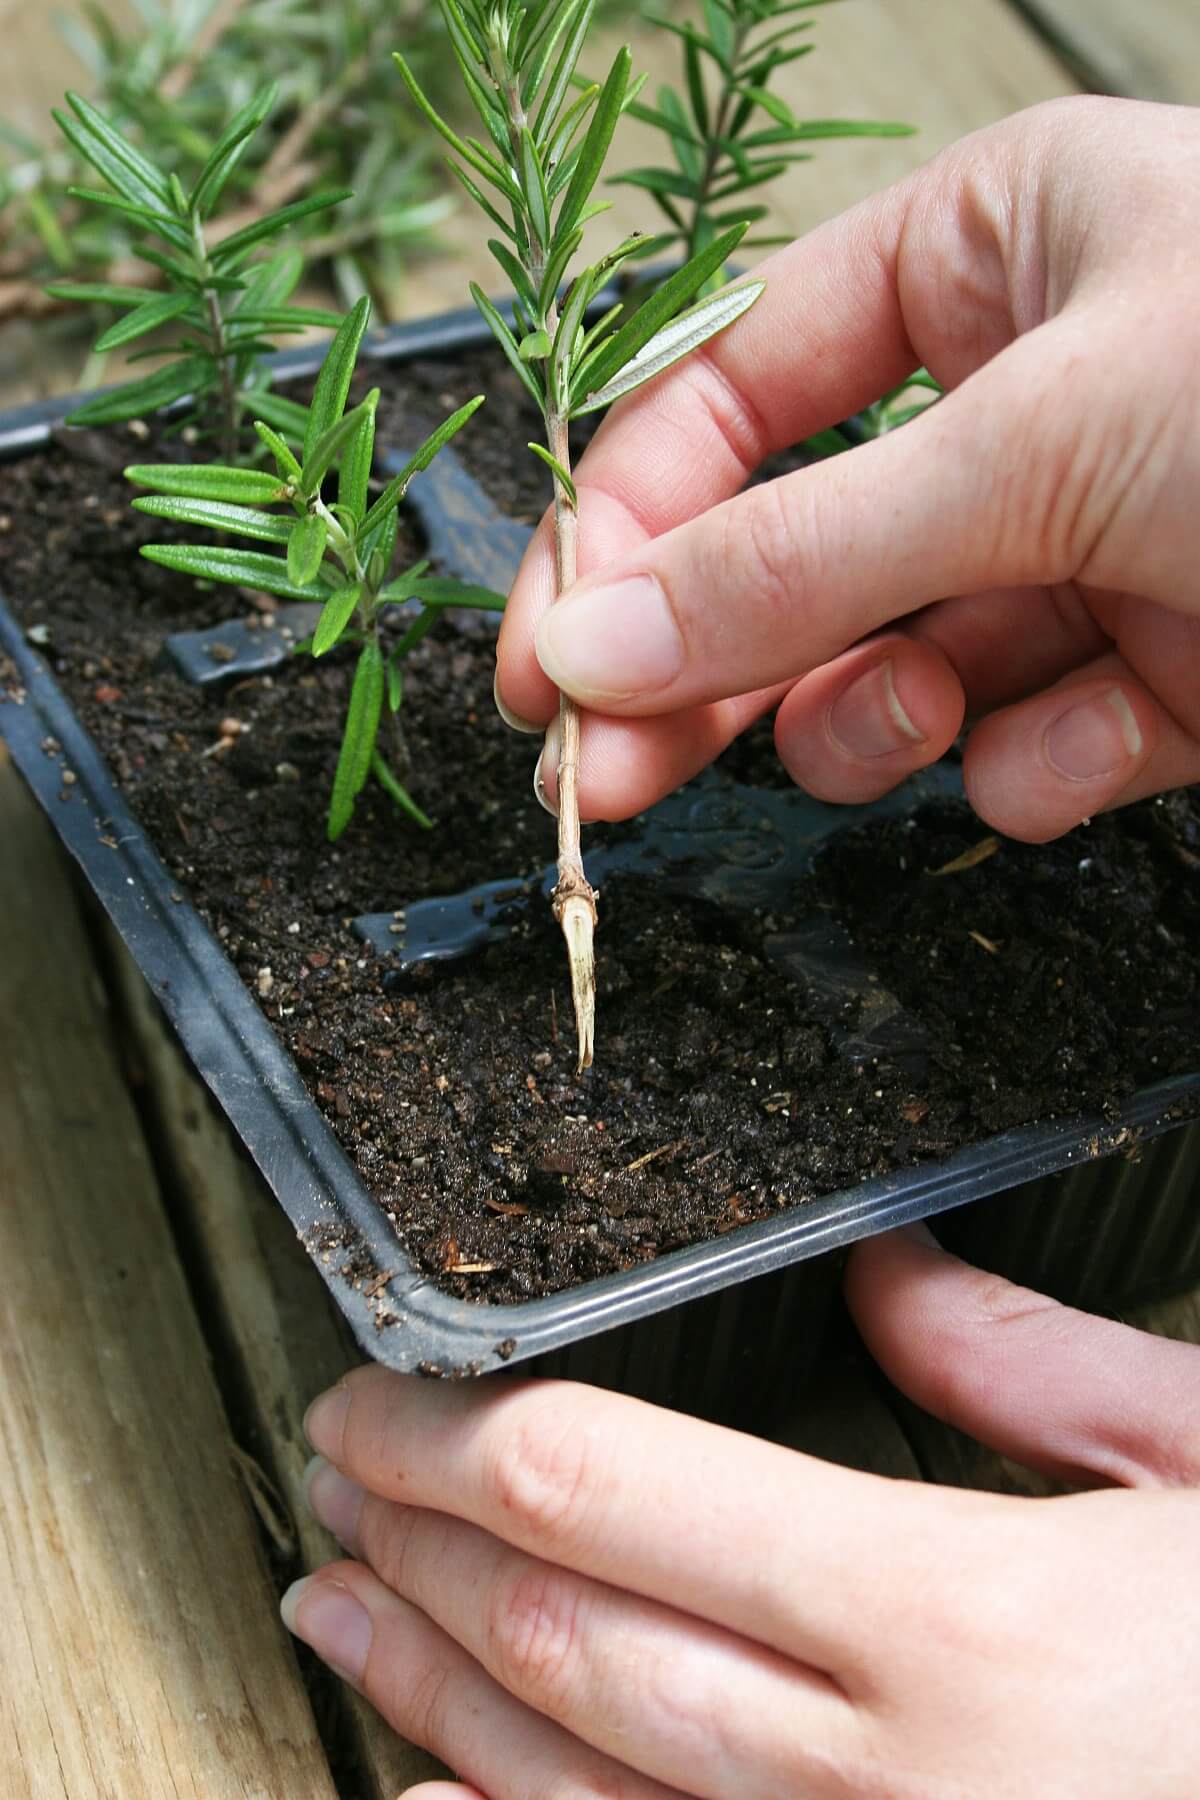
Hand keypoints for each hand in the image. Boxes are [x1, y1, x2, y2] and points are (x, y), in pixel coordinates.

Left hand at [283, 1228, 1199, 1797]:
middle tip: (335, 1472)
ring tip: (336, 1610)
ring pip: (564, 1786)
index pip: (604, 1491)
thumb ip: (1036, 1366)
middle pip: (556, 1635)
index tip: (377, 1394)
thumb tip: (888, 1271)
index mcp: (953, 1621)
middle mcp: (880, 1784)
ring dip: (417, 1690)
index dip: (449, 1434)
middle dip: (408, 1543)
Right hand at [496, 96, 1199, 842]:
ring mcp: (1090, 548)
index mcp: (984, 257)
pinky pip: (1029, 751)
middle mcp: (1023, 403)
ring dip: (880, 723)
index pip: (727, 394)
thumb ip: (805, 553)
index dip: (620, 532)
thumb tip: (595, 642)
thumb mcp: (1044, 440)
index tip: (547, 669)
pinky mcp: (1157, 676)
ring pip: (894, 673)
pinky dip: (1046, 766)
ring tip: (916, 723)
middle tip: (602, 778)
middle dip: (706, 674)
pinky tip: (1113, 736)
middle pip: (787, 557)